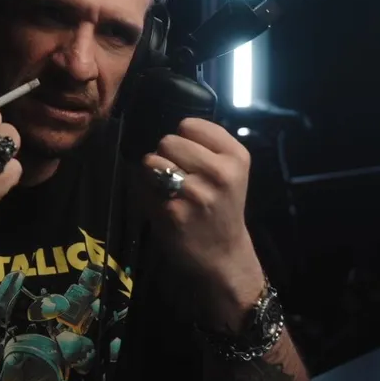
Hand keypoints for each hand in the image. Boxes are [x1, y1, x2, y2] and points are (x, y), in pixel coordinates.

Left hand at [142, 118, 264, 328]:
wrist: (223, 255)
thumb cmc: (222, 208)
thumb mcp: (230, 171)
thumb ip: (205, 145)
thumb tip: (163, 128)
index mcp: (236, 156)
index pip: (189, 125)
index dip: (182, 138)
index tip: (189, 155)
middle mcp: (220, 172)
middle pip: (167, 140)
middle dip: (165, 154)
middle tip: (176, 174)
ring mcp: (197, 193)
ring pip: (152, 161)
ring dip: (153, 172)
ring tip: (168, 189)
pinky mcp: (174, 212)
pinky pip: (143, 186)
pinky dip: (146, 193)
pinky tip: (162, 205)